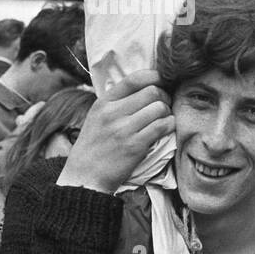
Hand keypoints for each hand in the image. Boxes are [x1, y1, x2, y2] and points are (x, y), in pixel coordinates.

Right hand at [56, 69, 173, 193]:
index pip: (133, 79)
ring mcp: (124, 129)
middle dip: (164, 96)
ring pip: (160, 108)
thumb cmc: (93, 147)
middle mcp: (113, 113)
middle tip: (164, 105)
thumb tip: (144, 87)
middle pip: (152, 92)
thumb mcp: (96, 117)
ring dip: (167, 112)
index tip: (160, 82)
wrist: (85, 177)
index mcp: (103, 103)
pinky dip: (169, 125)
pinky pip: (162, 126)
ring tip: (164, 118)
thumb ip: (116, 103)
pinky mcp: (136, 145)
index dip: (153, 77)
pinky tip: (166, 128)